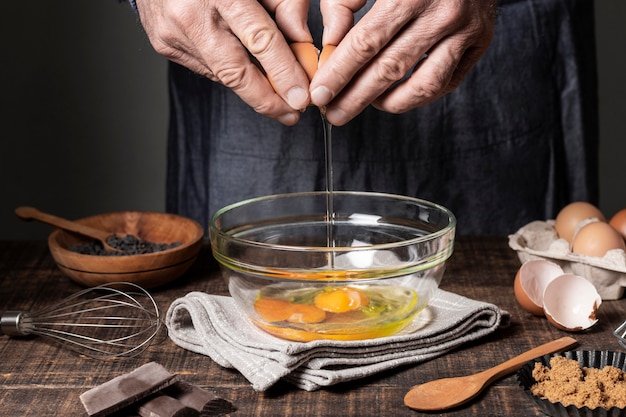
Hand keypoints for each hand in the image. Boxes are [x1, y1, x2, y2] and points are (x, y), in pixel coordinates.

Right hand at [135, 0, 312, 125]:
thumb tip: (302, 48)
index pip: (260, 40)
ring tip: (277, 96)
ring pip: (223, 75)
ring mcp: (174, 34)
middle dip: (267, 100)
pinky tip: (246, 73)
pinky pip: (207, 69)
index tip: (300, 97)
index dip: (283, 73)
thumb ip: (282, 8)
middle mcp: (193, 16)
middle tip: (291, 115)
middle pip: (236, 72)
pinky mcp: (164, 46)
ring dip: (252, 89)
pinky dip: (230, 75)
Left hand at [311, 0, 496, 125]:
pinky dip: (419, 96)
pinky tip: (396, 95)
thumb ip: (343, 4)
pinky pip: (447, 83)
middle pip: (390, 69)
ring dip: (390, 103)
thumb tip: (330, 49)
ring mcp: (465, 29)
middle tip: (334, 114)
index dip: (339, 73)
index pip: (365, 43)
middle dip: (356, 98)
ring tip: (367, 104)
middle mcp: (441, 12)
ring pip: (424, 85)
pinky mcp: (480, 41)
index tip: (320, 95)